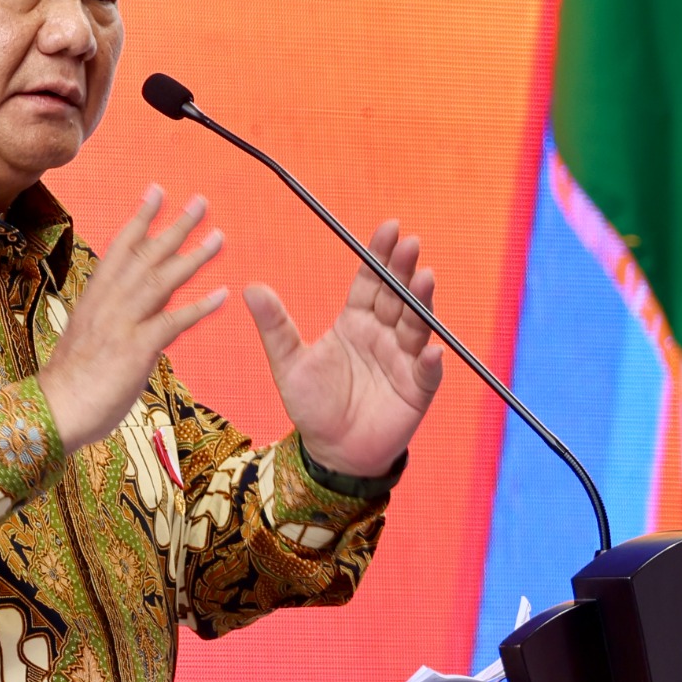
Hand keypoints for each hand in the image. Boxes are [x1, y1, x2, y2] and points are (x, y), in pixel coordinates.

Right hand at [38, 187, 226, 453]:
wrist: (53, 410)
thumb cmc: (70, 380)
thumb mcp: (89, 338)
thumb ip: (114, 319)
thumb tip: (137, 314)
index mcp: (96, 298)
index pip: (121, 248)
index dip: (141, 219)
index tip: (157, 191)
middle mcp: (109, 303)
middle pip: (146, 255)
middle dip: (176, 226)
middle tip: (201, 201)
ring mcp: (122, 323)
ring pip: (161, 280)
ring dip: (193, 256)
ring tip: (218, 237)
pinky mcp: (135, 348)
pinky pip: (172, 322)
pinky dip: (198, 307)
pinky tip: (221, 294)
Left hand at [246, 220, 443, 480]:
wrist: (331, 453)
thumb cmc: (313, 406)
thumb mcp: (288, 364)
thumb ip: (275, 327)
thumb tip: (250, 287)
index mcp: (355, 323)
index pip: (371, 282)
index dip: (380, 256)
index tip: (389, 228)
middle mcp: (383, 335)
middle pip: (397, 295)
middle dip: (403, 269)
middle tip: (409, 243)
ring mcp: (404, 361)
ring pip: (417, 325)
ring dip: (422, 302)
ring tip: (424, 278)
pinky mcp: (417, 391)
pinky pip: (427, 373)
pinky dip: (431, 363)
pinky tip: (430, 351)